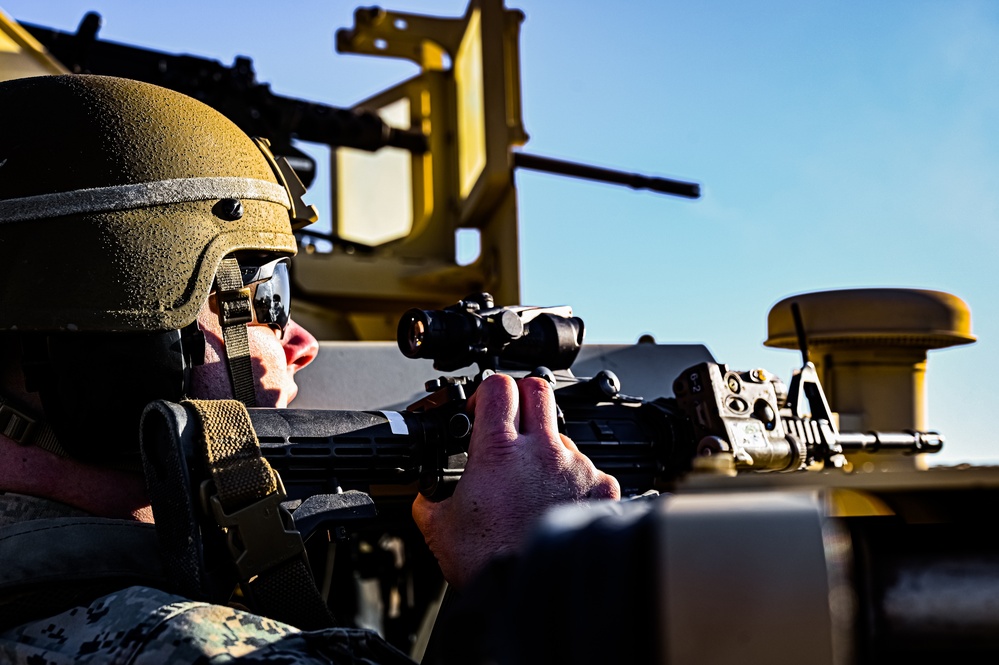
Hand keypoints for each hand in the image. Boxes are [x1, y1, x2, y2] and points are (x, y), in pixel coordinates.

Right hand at [412, 373, 620, 588]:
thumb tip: (426, 493)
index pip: (497, 386)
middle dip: (520, 399)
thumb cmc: (490, 562)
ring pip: (563, 434)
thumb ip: (430, 498)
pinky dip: (572, 480)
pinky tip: (556, 502)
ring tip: (531, 482)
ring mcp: (576, 466)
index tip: (481, 409)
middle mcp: (542, 450)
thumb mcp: (439, 527)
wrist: (530, 593)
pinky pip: (588, 468)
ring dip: (546, 447)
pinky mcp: (601, 487)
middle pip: (537, 389)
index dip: (485, 392)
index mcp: (498, 451)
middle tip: (509, 422)